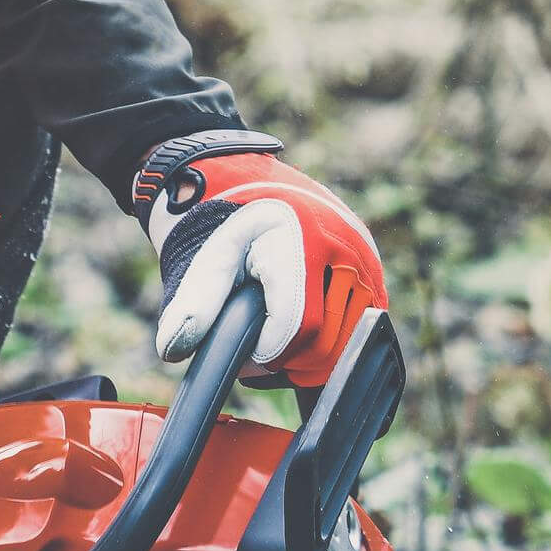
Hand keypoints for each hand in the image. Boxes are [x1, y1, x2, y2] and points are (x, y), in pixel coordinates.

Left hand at [135, 131, 387, 384]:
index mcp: (299, 240)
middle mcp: (343, 248)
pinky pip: (361, 333)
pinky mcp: (376, 276)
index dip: (268, 356)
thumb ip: (192, 307)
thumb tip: (175, 348)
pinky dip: (334, 345)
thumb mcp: (206, 262)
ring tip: (279, 340)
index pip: (295, 328)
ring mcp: (365, 263)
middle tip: (259, 354)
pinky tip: (304, 335)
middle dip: (289, 361)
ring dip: (312, 355)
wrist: (257, 189)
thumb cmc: (229, 229)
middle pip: (325, 344)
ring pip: (347, 345)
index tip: (246, 358)